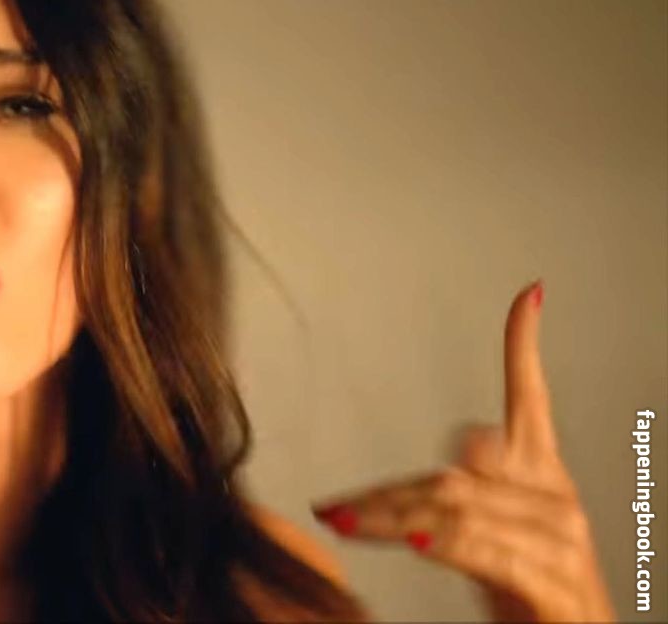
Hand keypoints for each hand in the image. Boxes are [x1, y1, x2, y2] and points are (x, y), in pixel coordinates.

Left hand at [312, 281, 613, 621]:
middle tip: (335, 507)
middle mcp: (555, 500)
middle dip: (386, 493)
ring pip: (456, 507)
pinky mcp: (552, 582)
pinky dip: (442, 542)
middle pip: (453, 474)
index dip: (526, 348)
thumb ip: (461, 496)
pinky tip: (411, 537)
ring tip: (346, 524)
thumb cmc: (529, 594)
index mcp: (543, 478)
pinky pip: (484, 551)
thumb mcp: (493, 533)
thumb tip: (428, 473)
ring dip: (389, 517)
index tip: (526, 299)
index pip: (533, 400)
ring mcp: (560, 541)